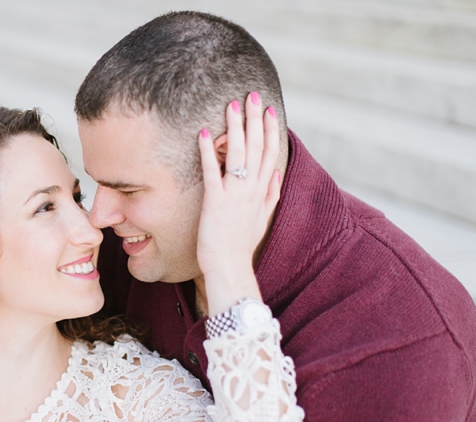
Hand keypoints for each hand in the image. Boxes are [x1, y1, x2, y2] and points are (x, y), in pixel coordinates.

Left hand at [196, 93, 280, 315]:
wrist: (230, 267)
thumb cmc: (242, 245)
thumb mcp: (263, 218)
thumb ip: (271, 194)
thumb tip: (277, 174)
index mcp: (263, 191)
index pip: (271, 154)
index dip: (270, 130)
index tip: (269, 110)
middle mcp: (252, 189)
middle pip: (256, 147)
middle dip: (255, 119)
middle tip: (252, 95)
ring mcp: (235, 194)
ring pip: (238, 154)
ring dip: (235, 128)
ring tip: (232, 105)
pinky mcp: (215, 201)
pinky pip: (212, 171)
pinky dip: (208, 151)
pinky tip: (202, 133)